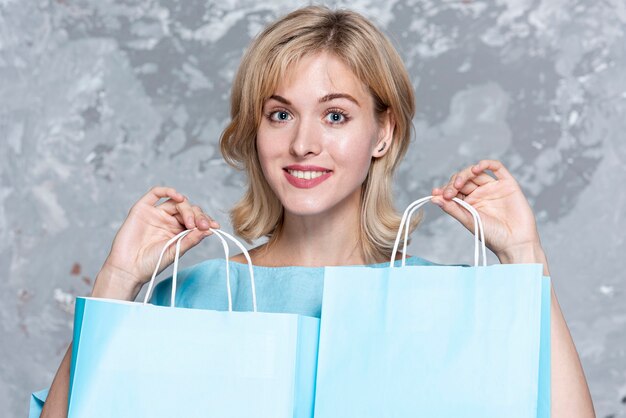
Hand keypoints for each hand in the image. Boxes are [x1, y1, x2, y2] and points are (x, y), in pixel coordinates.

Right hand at [97, 187, 219, 293]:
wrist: (129, 269)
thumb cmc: (151, 264)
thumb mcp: (176, 251)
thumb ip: (191, 239)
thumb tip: (210, 229)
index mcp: (178, 231)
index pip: (196, 219)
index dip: (206, 220)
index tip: (214, 226)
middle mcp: (168, 220)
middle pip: (188, 209)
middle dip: (198, 216)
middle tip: (202, 226)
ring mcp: (156, 213)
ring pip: (176, 201)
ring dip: (187, 208)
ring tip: (191, 222)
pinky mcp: (142, 209)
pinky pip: (155, 193)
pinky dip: (168, 191)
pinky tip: (178, 197)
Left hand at [431, 160, 542, 261]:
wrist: (515, 242)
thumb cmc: (492, 235)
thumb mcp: (468, 220)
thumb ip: (451, 208)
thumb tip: (433, 198)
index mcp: (469, 202)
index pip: (454, 189)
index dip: (445, 189)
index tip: (437, 193)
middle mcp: (480, 193)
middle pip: (463, 178)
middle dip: (454, 182)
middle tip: (450, 193)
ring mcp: (493, 187)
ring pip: (477, 172)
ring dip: (465, 174)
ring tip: (458, 183)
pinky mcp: (507, 184)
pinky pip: (497, 168)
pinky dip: (485, 164)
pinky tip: (475, 169)